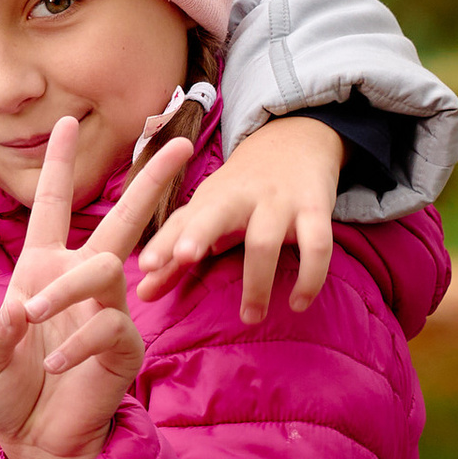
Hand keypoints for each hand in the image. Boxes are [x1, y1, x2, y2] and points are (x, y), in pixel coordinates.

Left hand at [0, 117, 192, 458]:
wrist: (33, 440)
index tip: (65, 122)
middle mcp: (80, 281)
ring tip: (31, 316)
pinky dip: (77, 342)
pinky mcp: (124, 345)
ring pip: (105, 268)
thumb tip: (25, 305)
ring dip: (65, 288)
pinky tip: (58, 366)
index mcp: (42, 270)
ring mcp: (107, 311)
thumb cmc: (8, 389)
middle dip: (150, 182)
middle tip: (185, 146)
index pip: (52, 208)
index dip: (57, 166)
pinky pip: (109, 325)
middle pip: (122, 220)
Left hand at [136, 110, 342, 323]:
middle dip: (199, 233)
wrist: (294, 141)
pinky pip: (317, 245)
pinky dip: (309, 277)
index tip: (145, 265)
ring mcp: (279, 203)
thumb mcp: (206, 216)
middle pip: (217, 214)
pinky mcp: (315, 210)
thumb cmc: (240, 193)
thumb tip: (141, 294)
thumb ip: (174, 260)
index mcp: (210, 199)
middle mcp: (241, 198)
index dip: (163, 242)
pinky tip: (299, 303)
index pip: (181, 220)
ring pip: (265, 240)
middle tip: (185, 258)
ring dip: (257, 282)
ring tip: (251, 317)